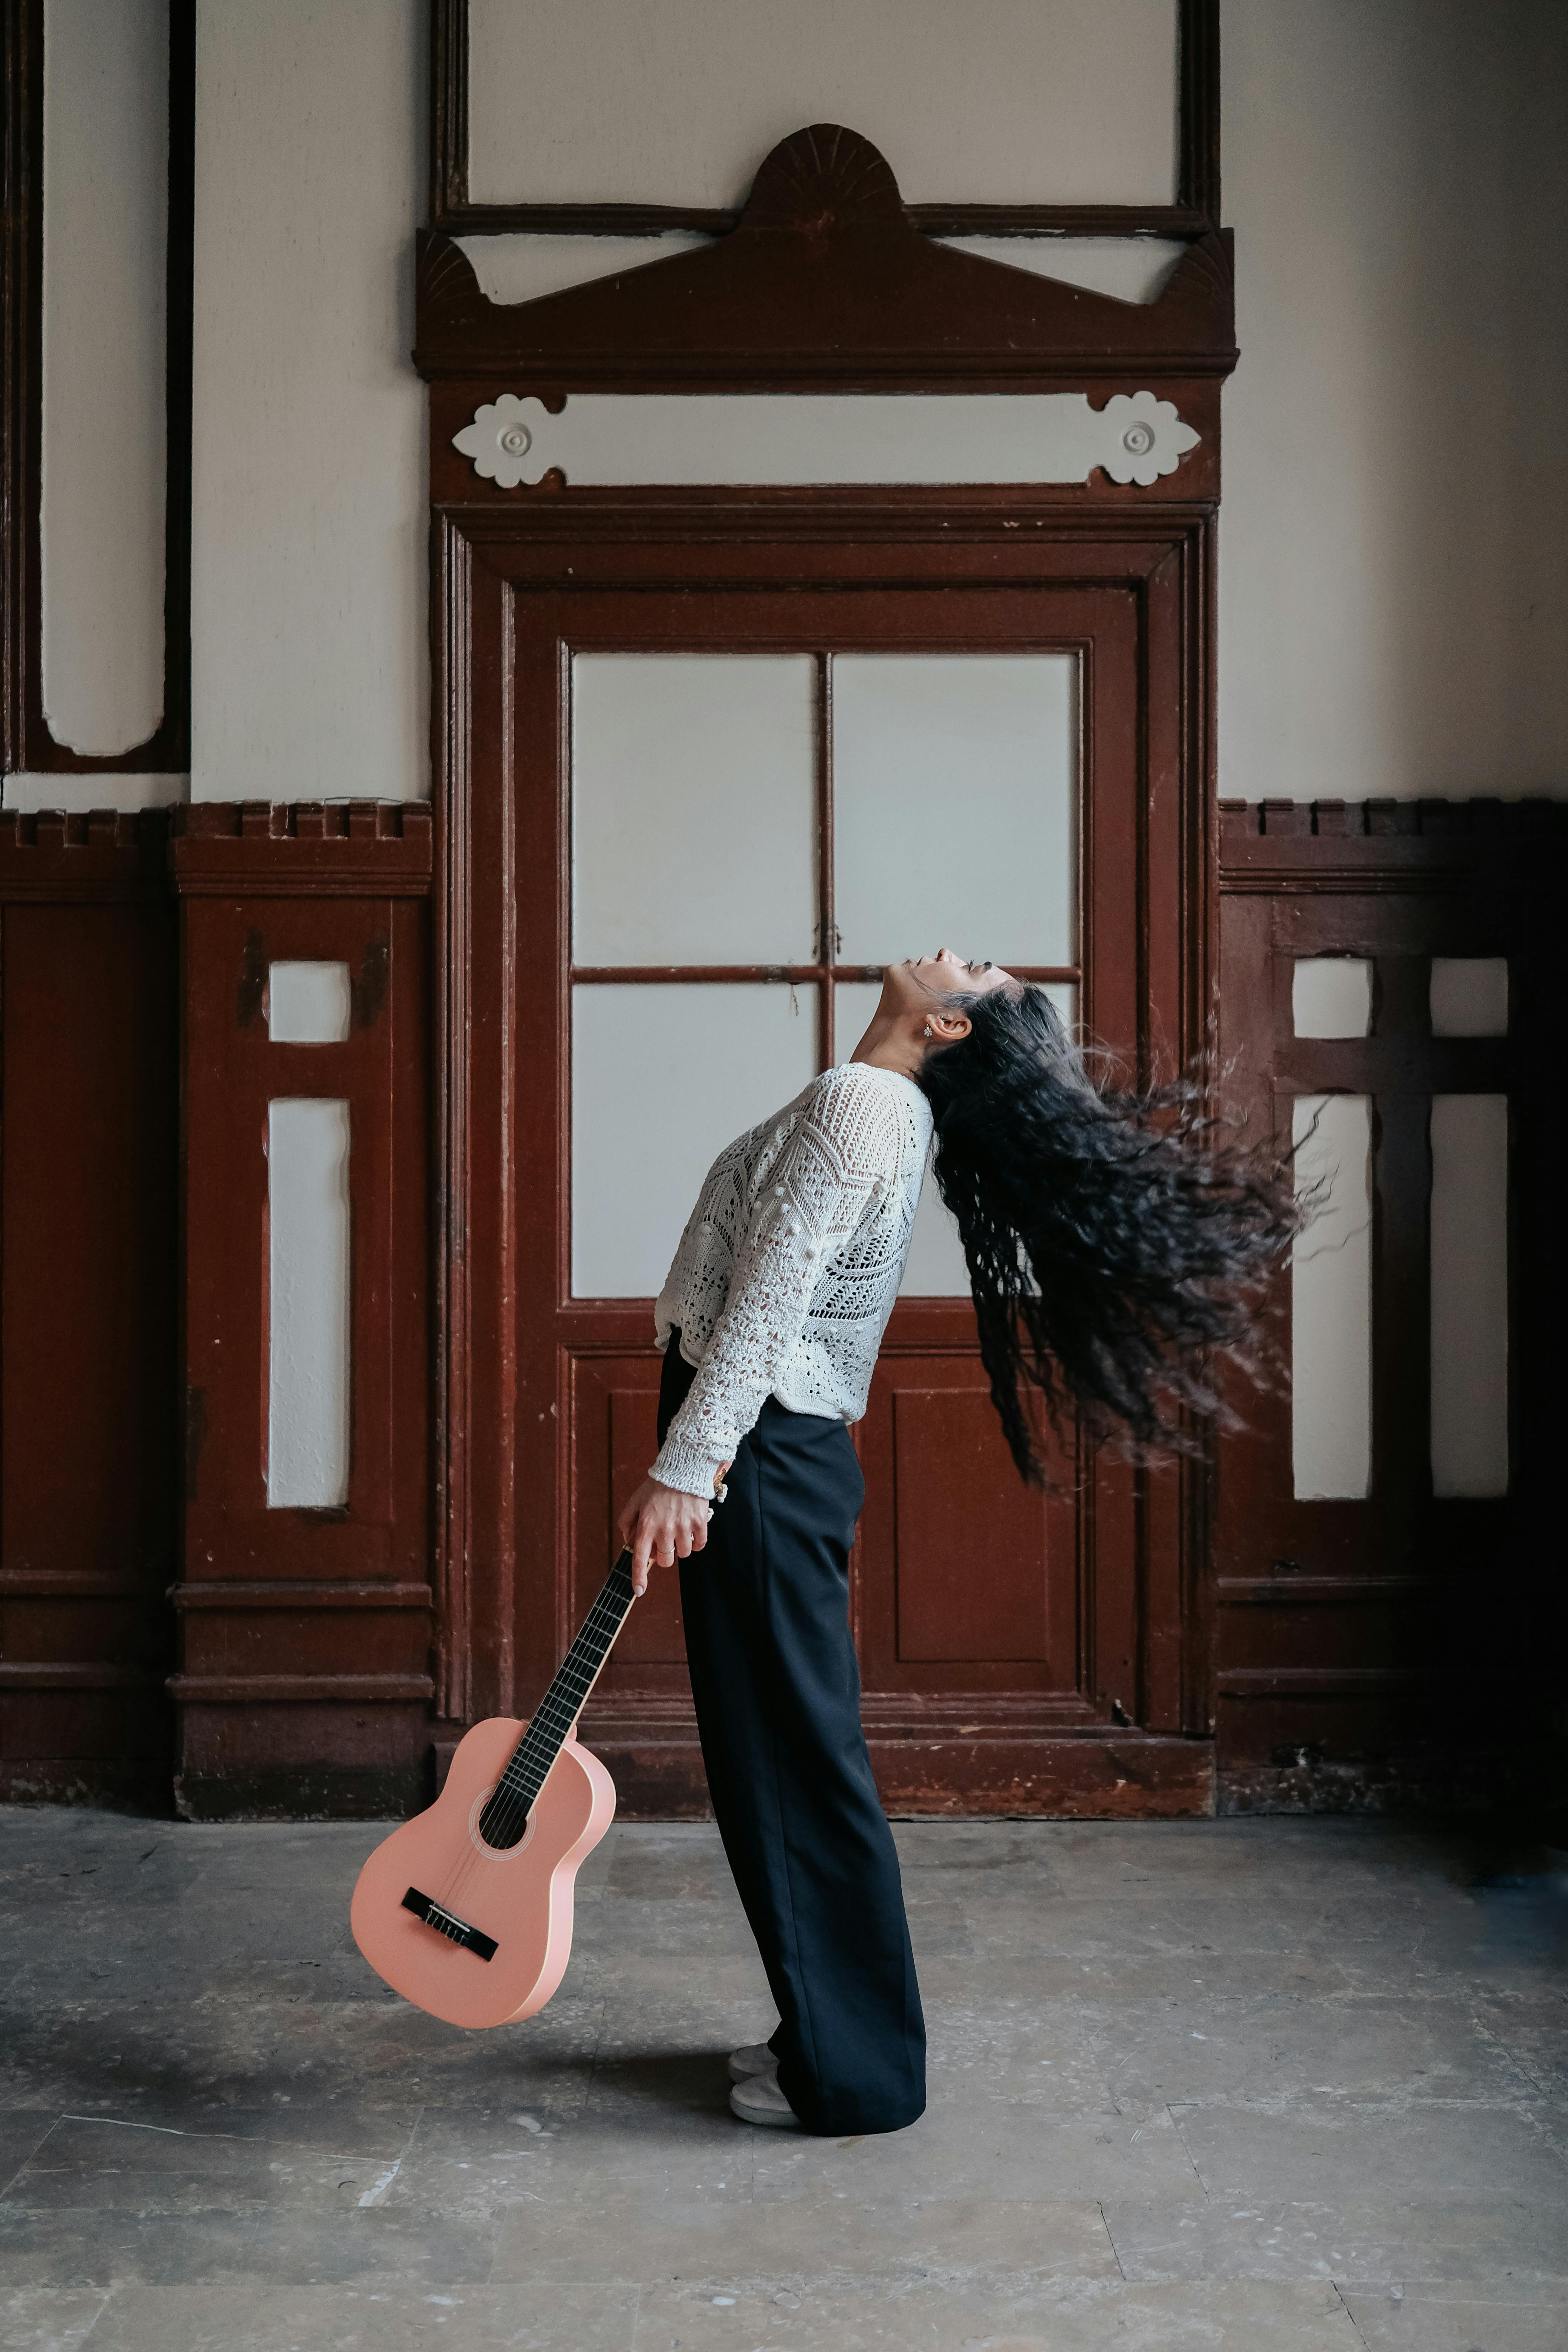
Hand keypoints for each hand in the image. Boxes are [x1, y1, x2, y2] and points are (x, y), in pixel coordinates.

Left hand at [617, 1476, 711, 1594]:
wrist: (682, 1469)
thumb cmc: (657, 1486)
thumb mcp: (635, 1501)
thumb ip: (627, 1522)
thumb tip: (629, 1542)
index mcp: (646, 1526)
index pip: (640, 1559)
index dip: (639, 1578)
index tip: (639, 1591)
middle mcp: (664, 1530)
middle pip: (665, 1561)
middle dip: (664, 1554)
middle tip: (664, 1540)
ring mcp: (683, 1528)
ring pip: (683, 1554)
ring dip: (680, 1547)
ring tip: (678, 1530)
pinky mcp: (699, 1524)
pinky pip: (699, 1545)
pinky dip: (696, 1542)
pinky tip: (691, 1530)